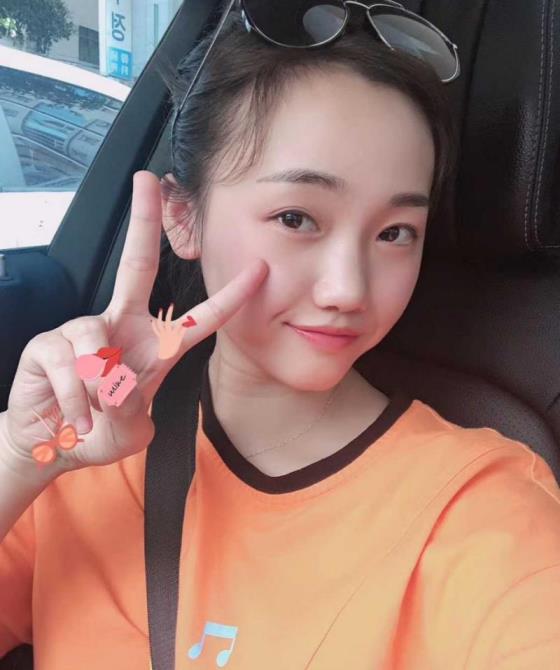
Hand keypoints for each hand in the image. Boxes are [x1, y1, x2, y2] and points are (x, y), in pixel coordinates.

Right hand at [4, 171, 268, 473]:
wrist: (54, 443)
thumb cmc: (101, 429)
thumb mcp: (132, 429)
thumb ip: (131, 412)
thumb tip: (112, 385)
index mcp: (155, 346)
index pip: (200, 318)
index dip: (230, 297)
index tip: (259, 269)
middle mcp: (121, 327)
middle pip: (136, 266)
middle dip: (143, 221)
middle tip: (146, 179)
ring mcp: (82, 331)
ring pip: (96, 344)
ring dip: (98, 391)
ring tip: (91, 413)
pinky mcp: (48, 344)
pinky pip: (69, 365)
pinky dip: (74, 399)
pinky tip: (71, 413)